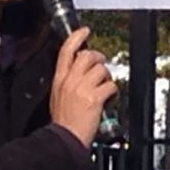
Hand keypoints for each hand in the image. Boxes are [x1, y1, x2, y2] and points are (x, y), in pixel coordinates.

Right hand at [50, 27, 117, 148]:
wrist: (64, 139)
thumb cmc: (63, 122)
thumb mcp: (57, 96)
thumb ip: (67, 81)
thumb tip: (79, 71)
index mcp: (59, 79)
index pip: (66, 51)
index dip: (76, 37)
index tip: (84, 31)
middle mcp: (70, 81)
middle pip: (87, 55)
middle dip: (98, 58)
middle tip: (101, 65)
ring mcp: (82, 88)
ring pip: (101, 70)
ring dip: (106, 78)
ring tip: (103, 89)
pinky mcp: (94, 98)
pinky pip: (110, 86)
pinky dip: (113, 91)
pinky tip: (108, 98)